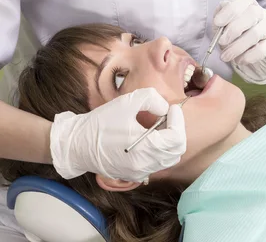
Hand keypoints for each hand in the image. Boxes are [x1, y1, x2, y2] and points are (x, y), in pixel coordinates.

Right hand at [50, 88, 186, 181]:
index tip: (172, 108)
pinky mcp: (133, 175)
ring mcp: (139, 173)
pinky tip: (148, 136)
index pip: (176, 139)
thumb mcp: (127, 102)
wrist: (77, 144)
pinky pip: (156, 163)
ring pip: (168, 159)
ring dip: (168, 141)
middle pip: (176, 151)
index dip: (178, 120)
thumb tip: (164, 110)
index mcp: (144, 150)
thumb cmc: (101, 123)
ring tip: (158, 125)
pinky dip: (159, 149)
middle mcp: (144, 166)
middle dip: (176, 131)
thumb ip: (151, 99)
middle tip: (168, 116)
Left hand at [214, 0, 265, 83]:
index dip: (230, 10)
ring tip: (226, 56)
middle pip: (252, 14)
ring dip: (237, 46)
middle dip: (233, 29)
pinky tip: (240, 61)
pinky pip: (263, 49)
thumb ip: (221, 22)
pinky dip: (248, 56)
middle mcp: (261, 13)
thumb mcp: (228, 26)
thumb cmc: (241, 34)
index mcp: (249, 4)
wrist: (263, 50)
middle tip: (221, 42)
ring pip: (256, 33)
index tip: (217, 22)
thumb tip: (218, 24)